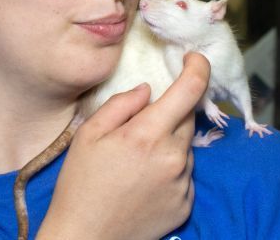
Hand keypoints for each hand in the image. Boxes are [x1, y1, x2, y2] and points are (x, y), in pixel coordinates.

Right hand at [37, 52, 210, 239]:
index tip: (193, 57)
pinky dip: (170, 169)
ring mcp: (183, 184)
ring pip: (186, 147)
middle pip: (188, 117)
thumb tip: (147, 91)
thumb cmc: (80, 184)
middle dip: (171, 112)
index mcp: (148, 135)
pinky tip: (143, 181)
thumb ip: (121, 105)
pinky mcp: (186, 204)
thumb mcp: (89, 134)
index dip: (198, 67)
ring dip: (169, 142)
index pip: (190, 90)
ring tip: (135, 161)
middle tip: (141, 125)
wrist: (86, 239)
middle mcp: (174, 158)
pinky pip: (184, 174)